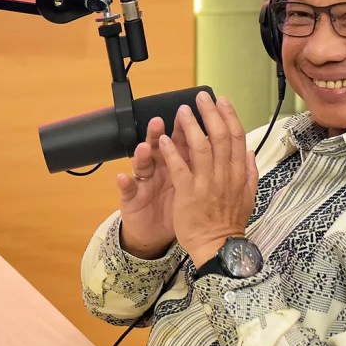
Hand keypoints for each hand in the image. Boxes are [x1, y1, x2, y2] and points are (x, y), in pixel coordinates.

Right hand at [115, 116, 189, 258]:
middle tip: (159, 121)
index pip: (180, 141)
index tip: (187, 114)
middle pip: (157, 146)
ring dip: (141, 154)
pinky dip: (124, 183)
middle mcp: (158, 168)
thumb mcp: (193, 184)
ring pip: (141, 163)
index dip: (184, 128)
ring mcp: (144, 181)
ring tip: (144, 146)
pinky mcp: (131, 197)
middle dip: (158, 134)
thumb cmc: (177, 206)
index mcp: (177, 164)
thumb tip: (223, 144)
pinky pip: (127, 189)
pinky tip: (122, 177)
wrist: (156, 232)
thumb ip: (203, 163)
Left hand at [157, 92, 258, 266]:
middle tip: (201, 97)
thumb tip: (249, 152)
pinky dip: (172, 153)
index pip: (236, 137)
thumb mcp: (248, 196)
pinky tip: (164, 140)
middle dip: (210, 113)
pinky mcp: (188, 194)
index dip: (229, 116)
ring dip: (191, 126)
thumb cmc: (230, 222)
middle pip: (219, 136)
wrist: (218, 246)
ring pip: (200, 147)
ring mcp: (206, 183)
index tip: (222, 101)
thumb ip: (249, 172)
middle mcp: (224, 175)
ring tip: (183, 111)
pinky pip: (179, 168)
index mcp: (237, 173)